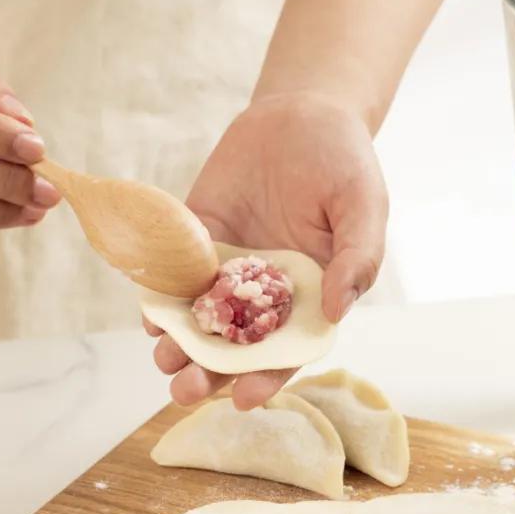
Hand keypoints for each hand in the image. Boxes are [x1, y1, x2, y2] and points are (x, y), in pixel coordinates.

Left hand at [147, 91, 386, 408]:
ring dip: (178, 346)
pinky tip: (149, 313)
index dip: (265, 379)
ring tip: (164, 357)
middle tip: (185, 389)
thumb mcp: (365, 207)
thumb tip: (338, 310)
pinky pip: (173, 277)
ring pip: (198, 321)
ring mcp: (226, 269)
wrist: (302, 113)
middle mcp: (264, 295)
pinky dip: (159, 298)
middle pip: (233, 349)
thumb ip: (357, 258)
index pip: (285, 353)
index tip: (245, 399)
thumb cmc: (345, 163)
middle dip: (208, 374)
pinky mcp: (195, 240)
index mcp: (309, 299)